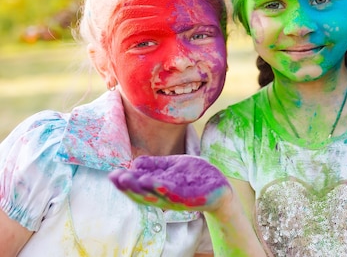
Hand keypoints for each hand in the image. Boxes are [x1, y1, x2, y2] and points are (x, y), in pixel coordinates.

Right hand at [109, 155, 230, 211]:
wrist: (219, 186)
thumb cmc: (194, 176)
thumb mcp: (173, 167)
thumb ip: (156, 166)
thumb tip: (134, 164)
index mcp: (158, 189)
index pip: (138, 188)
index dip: (124, 183)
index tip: (112, 174)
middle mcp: (164, 197)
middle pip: (142, 194)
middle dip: (128, 186)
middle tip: (115, 177)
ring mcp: (176, 199)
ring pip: (155, 195)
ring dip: (141, 188)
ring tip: (129, 179)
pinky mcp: (189, 198)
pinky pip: (173, 194)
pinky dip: (162, 188)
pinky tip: (152, 181)